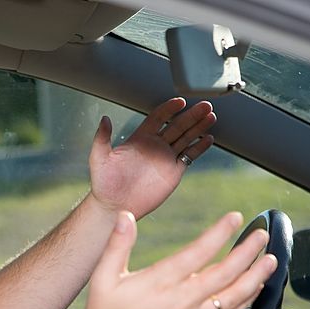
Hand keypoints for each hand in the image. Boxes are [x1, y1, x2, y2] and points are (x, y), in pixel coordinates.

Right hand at [77, 210, 276, 308]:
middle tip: (261, 236)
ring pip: (232, 297)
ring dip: (255, 277)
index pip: (197, 252)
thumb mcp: (103, 279)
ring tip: (270, 261)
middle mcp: (180, 302)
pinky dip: (245, 304)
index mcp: (159, 283)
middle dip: (248, 252)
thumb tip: (125, 217)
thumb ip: (117, 245)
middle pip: (224, 273)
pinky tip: (254, 292)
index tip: (235, 218)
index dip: (219, 233)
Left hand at [88, 98, 215, 219]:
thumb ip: (102, 138)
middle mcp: (155, 146)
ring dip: (198, 127)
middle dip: (191, 115)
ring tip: (211, 117)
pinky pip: (189, 156)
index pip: (158, 117)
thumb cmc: (104, 183)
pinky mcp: (173, 172)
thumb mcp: (99, 158)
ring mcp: (165, 158)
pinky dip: (199, 148)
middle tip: (205, 105)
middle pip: (177, 125)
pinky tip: (208, 138)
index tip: (180, 102)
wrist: (115, 206)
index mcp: (140, 138)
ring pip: (186, 138)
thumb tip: (104, 118)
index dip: (169, 108)